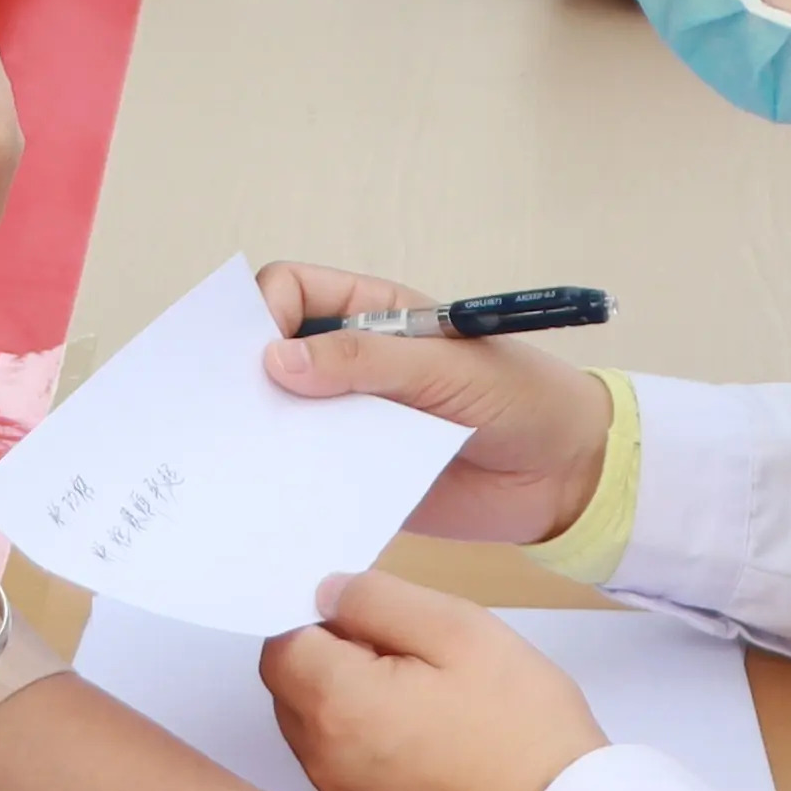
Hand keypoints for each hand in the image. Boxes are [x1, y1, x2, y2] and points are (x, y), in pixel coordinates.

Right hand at [254, 273, 606, 542]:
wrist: (566, 475)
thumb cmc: (521, 397)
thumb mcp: (446, 367)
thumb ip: (367, 360)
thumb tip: (275, 361)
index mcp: (373, 313)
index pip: (292, 292)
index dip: (264, 313)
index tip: (256, 354)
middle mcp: (351, 364)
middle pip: (270, 355)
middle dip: (242, 375)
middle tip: (224, 411)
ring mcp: (350, 421)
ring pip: (279, 418)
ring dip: (259, 433)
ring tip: (236, 460)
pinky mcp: (355, 477)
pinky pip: (305, 476)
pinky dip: (284, 483)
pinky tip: (269, 498)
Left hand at [266, 574, 616, 790]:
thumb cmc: (523, 725)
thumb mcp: (461, 629)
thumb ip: (378, 600)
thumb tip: (325, 593)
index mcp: (337, 703)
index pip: (281, 645)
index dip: (322, 623)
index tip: (375, 626)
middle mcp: (323, 764)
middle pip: (292, 696)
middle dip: (330, 668)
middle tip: (412, 666)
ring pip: (317, 743)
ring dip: (349, 718)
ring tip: (427, 715)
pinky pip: (345, 788)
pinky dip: (368, 766)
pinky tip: (428, 763)